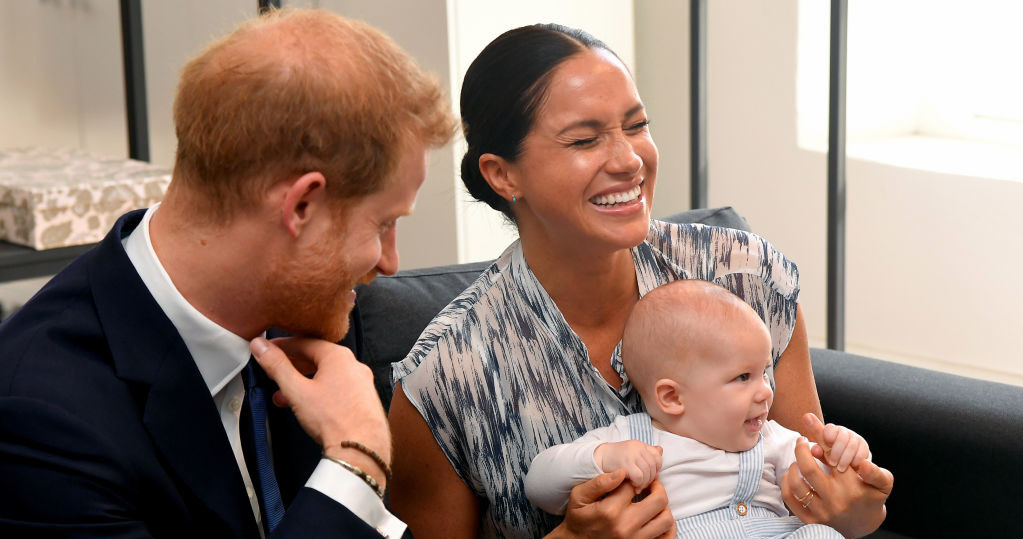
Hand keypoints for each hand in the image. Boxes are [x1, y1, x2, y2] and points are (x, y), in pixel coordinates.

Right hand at [251, 336, 390, 484]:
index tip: (268, 349)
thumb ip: (277, 366)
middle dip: (291, 366)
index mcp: (339, 356)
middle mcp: (354, 366)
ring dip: (302, 383)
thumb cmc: (334, 419)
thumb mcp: (297, 390)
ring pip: (326, 376)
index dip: (282, 345)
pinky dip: (318, 393)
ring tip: (283, 395)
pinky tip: (305, 407)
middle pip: (316, 358)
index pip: (305, 342)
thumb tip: (261, 346)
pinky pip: (336, 389)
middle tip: (274, 371)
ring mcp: (361, 383)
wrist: (361, 449)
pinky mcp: (363, 400)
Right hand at [546, 471, 673, 538]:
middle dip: (657, 487)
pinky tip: (657, 518)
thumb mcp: (579, 496)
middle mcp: (626, 526)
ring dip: (663, 507)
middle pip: (659, 500)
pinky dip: (668, 527)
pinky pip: (666, 538)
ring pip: (666, 519)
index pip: (634, 485)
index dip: (634, 478)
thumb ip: (599, 482)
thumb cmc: (579, 519)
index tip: (630, 479)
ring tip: (653, 502)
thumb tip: (622, 472)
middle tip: (651, 484)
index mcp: (610, 510)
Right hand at [594, 441, 662, 491]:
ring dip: (644, 483)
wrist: (597, 457)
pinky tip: (632, 486)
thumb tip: (661, 450)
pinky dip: (638, 484)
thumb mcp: (632, 452)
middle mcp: (637, 447)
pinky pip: (639, 477)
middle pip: (653, 466)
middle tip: (643, 485)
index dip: (656, 468)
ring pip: (647, 472)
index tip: (650, 476)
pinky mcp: (625, 464)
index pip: (657, 456)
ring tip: (638, 487)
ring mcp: (631, 455)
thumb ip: (646, 452)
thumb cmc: (616, 458)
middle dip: (650, 478)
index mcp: (640, 444)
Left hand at [781, 436, 892, 537]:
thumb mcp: (883, 483)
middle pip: (808, 469)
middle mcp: (835, 500)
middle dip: (801, 449)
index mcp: (852, 487)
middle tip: (801, 441)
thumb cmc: (872, 497)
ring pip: (796, 483)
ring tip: (798, 459)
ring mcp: (821, 512)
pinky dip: (787, 482)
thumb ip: (876, 471)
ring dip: (793, 466)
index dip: (820, 441)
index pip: (831, 457)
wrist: (864, 525)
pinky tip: (793, 474)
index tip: (812, 433)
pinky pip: (790, 498)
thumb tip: (862, 463)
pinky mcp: (810, 521)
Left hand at [802, 413, 869, 471]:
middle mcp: (843, 432)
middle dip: (836, 451)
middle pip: (842, 436)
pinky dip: (856, 460)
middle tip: (832, 463)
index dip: (828, 436)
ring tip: (840, 468)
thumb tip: (815, 450)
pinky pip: (862, 452)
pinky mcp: (864, 447)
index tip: (826, 446)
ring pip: (852, 445)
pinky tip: (852, 468)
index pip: (830, 429)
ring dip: (846, 458)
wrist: (845, 465)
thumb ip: (818, 451)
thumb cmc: (829, 458)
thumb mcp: (822, 454)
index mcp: (830, 431)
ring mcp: (855, 438)